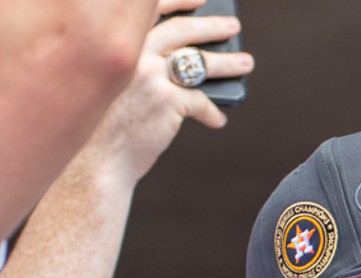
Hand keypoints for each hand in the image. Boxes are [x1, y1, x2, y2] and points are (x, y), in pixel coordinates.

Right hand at [72, 0, 253, 188]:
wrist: (95, 159)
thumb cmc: (107, 124)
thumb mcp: (118, 84)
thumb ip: (145, 67)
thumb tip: (190, 64)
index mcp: (121, 43)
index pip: (153, 10)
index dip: (180, 1)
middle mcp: (135, 53)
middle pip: (184, 32)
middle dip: (212, 27)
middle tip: (233, 27)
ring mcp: (152, 75)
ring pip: (200, 64)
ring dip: (228, 63)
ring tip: (245, 63)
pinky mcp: (169, 101)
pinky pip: (201, 102)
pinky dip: (212, 112)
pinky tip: (218, 120)